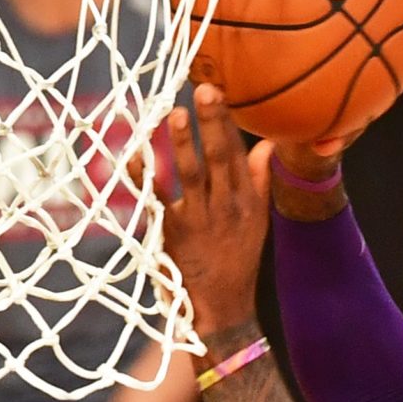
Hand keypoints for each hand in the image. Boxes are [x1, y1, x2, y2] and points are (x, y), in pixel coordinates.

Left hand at [163, 86, 278, 337]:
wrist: (222, 311)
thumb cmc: (237, 261)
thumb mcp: (259, 221)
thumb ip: (260, 181)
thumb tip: (267, 144)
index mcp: (247, 202)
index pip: (238, 154)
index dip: (226, 122)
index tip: (217, 90)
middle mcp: (226, 208)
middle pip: (219, 158)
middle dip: (211, 123)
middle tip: (204, 91)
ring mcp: (198, 221)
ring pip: (190, 175)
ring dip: (181, 143)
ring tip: (173, 114)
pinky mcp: (171, 235)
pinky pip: (156, 200)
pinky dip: (144, 176)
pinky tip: (135, 153)